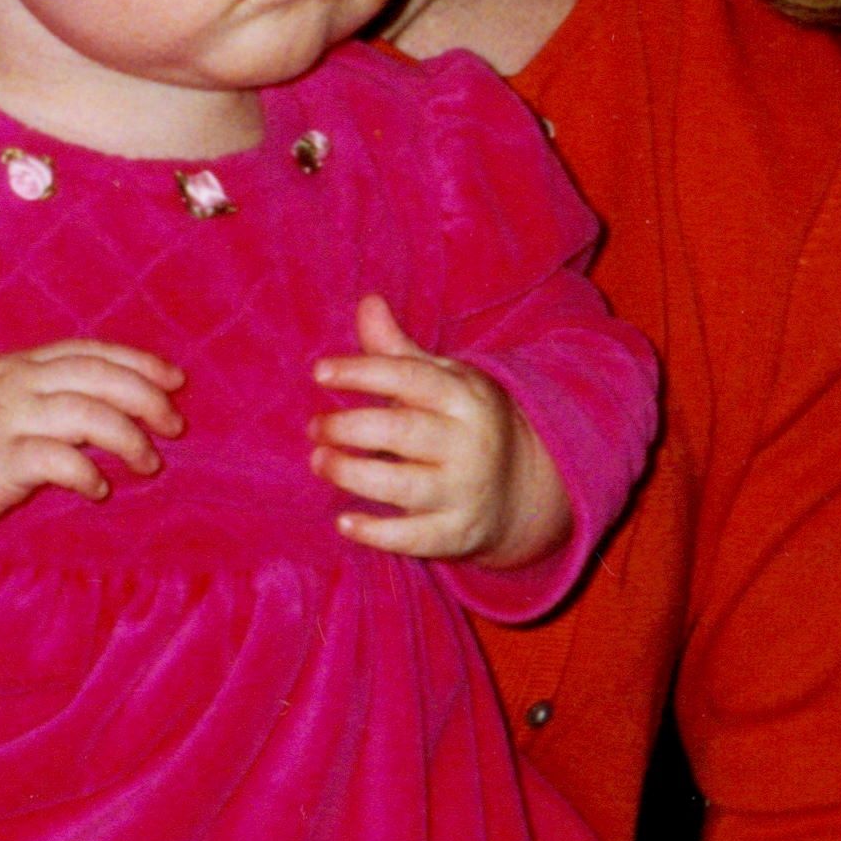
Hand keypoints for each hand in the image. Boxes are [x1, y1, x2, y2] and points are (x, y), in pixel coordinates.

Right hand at [0, 338, 184, 601]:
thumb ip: (31, 399)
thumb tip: (89, 413)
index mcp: (13, 368)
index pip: (88, 352)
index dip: (137, 362)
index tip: (174, 380)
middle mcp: (12, 386)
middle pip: (97, 376)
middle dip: (146, 397)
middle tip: (175, 425)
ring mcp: (1, 421)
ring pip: (86, 413)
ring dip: (128, 438)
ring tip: (148, 464)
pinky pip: (54, 459)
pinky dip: (86, 471)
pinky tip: (98, 488)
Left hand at [310, 295, 567, 566]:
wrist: (526, 485)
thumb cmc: (464, 424)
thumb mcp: (444, 382)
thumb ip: (398, 351)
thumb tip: (367, 302)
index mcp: (465, 398)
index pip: (411, 378)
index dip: (364, 371)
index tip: (320, 371)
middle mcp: (468, 443)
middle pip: (404, 431)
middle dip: (351, 427)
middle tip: (314, 425)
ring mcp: (463, 491)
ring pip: (404, 486)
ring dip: (354, 475)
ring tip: (319, 460)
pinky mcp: (456, 533)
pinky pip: (413, 538)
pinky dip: (377, 533)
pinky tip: (344, 522)